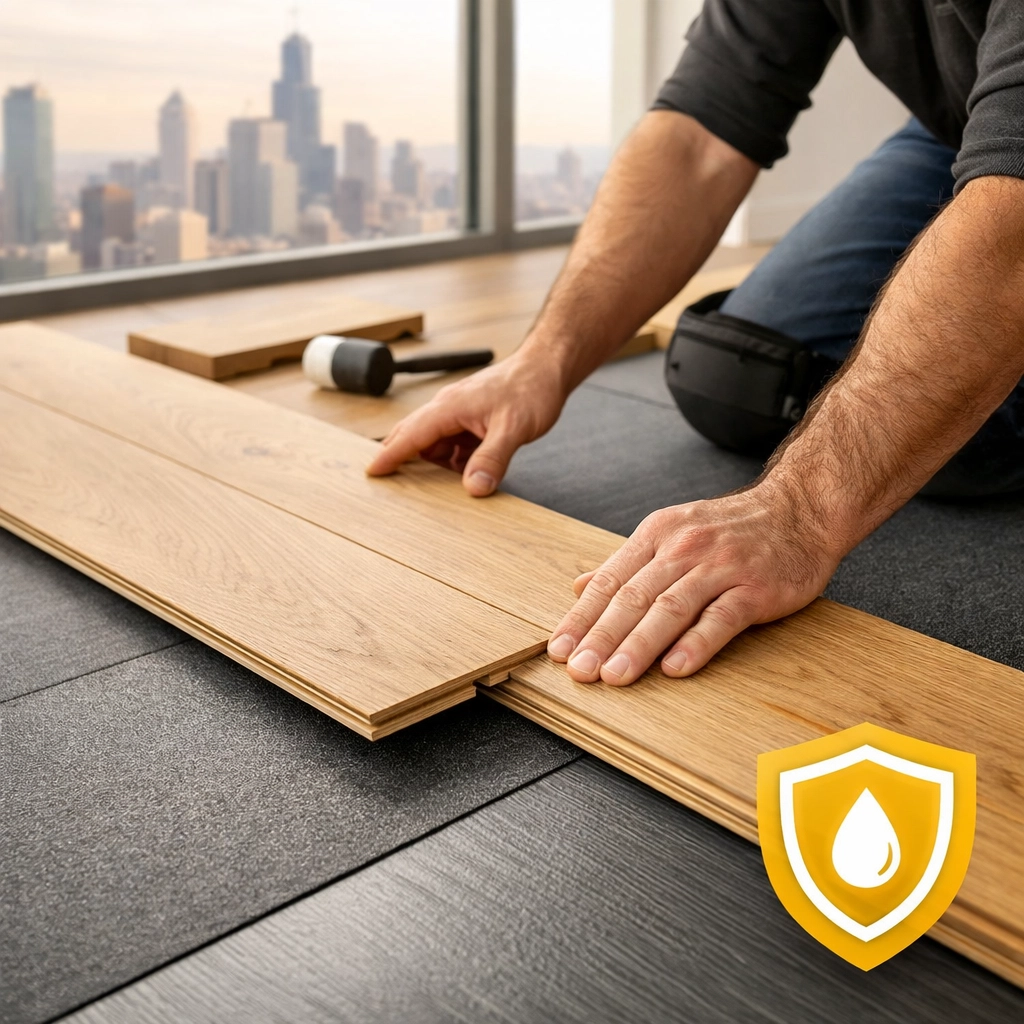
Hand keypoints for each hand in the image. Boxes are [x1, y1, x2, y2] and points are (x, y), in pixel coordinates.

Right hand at [366, 350, 566, 495]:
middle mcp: (449, 408)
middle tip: (389, 485)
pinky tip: (465, 473)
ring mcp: (460, 414)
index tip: (372, 473)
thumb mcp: (513, 428)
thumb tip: (474, 488)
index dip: (391, 455)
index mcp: (450, 407)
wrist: (548, 368)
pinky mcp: (473, 420)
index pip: (412, 434)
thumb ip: (492, 459)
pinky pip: (453, 444)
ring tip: (435, 489)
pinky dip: (454, 460)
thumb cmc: (531, 389)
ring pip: (435, 443)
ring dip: (435, 464)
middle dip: (400, 458)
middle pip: (415, 436)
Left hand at [546, 484, 841, 684]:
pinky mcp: (756, 588)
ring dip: (639, 645)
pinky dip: (697, 643)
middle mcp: (683, 548)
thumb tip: (579, 587)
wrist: (799, 509)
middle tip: (579, 671)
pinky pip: (722, 617)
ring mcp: (721, 567)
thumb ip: (627, 563)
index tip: (558, 651)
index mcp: (657, 535)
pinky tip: (675, 668)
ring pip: (671, 608)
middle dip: (602, 637)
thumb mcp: (671, 532)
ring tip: (615, 676)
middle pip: (634, 597)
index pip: (610, 581)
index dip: (582, 618)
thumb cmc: (730, 529)